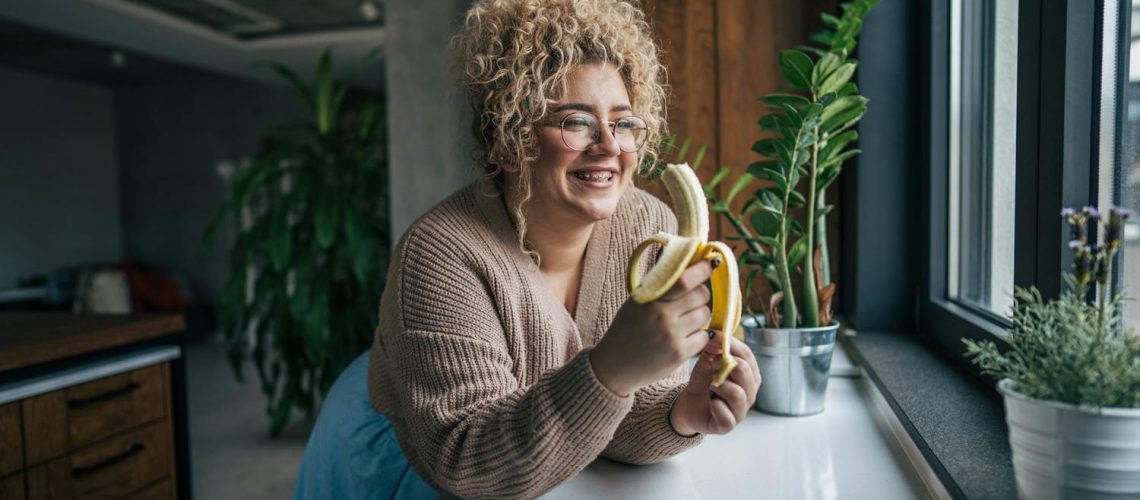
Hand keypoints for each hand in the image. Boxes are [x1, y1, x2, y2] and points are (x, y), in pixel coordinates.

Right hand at [590, 260, 713, 395]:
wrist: (614, 366)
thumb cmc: (625, 330)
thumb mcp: (636, 302)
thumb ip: (659, 284)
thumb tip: (684, 260)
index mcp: (649, 299)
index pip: (684, 280)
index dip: (702, 269)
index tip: (711, 263)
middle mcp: (661, 316)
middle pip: (701, 296)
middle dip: (701, 295)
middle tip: (691, 300)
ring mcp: (672, 336)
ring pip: (705, 315)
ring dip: (699, 316)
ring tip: (683, 322)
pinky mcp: (679, 354)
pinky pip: (703, 337)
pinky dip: (697, 336)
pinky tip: (682, 338)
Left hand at [669, 330, 761, 435]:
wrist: (688, 405)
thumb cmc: (703, 383)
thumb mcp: (706, 362)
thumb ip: (712, 349)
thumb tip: (715, 334)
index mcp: (748, 375)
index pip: (748, 356)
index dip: (733, 345)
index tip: (716, 337)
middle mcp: (749, 393)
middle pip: (746, 372)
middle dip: (726, 364)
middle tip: (712, 363)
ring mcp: (741, 410)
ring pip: (738, 394)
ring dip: (720, 385)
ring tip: (711, 383)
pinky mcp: (728, 425)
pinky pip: (727, 416)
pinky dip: (716, 407)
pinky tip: (711, 403)